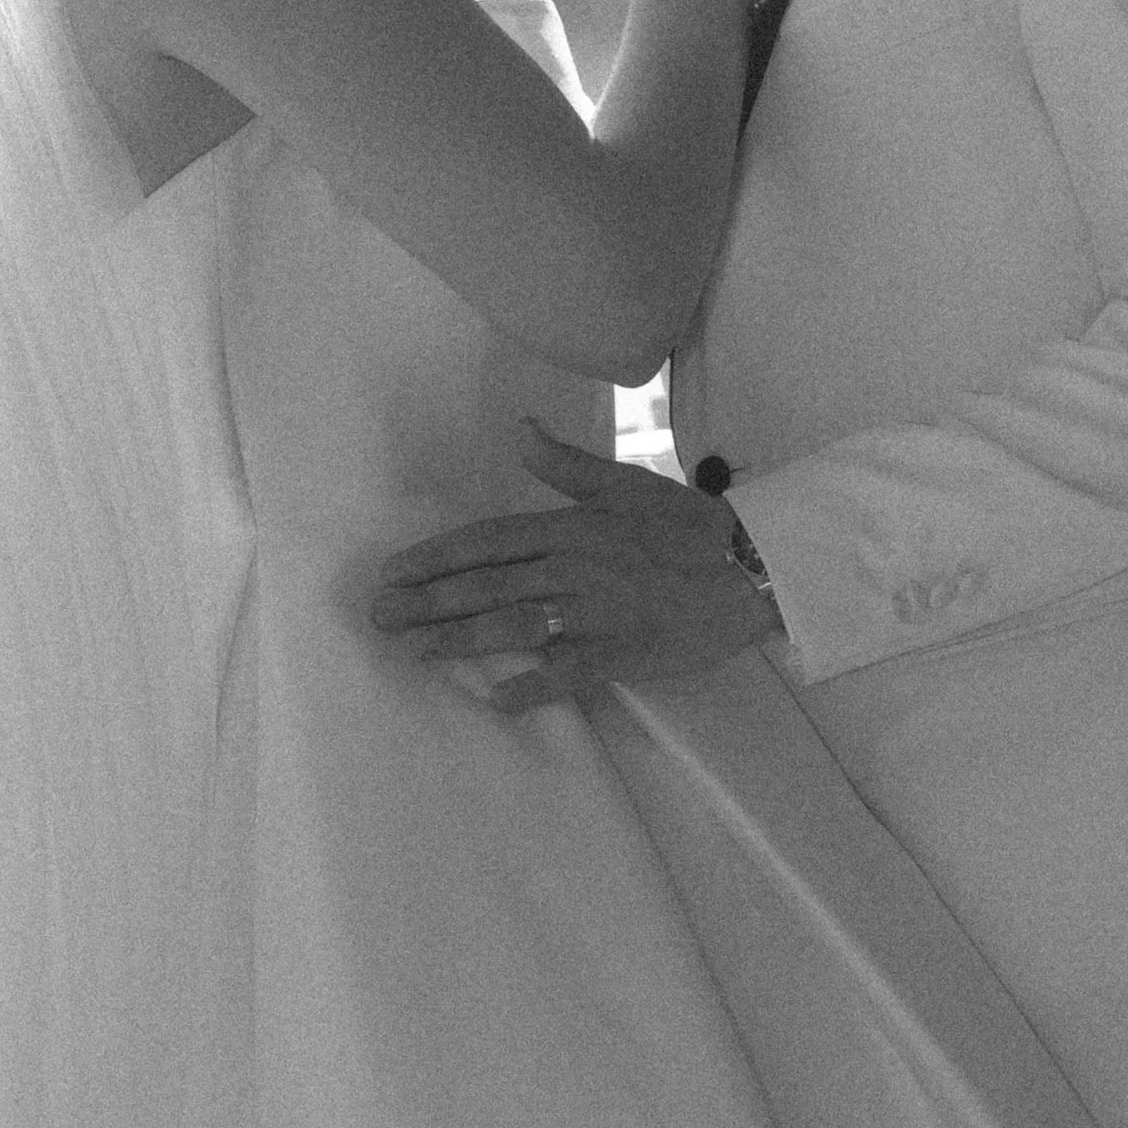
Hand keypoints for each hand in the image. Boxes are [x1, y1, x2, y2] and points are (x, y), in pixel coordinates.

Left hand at [369, 420, 781, 714]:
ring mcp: (593, 611)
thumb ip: (565, 463)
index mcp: (569, 525)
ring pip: (513, 623)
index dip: (436, 555)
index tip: (393, 571)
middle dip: (428, 600)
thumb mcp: (623, 482)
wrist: (748, 565)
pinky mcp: (620, 652)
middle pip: (487, 583)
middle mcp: (572, 565)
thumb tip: (520, 427)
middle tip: (379, 615)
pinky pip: (567, 672)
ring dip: (459, 638)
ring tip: (414, 649)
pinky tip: (496, 700)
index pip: (488, 539)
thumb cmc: (685, 523)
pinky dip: (532, 686)